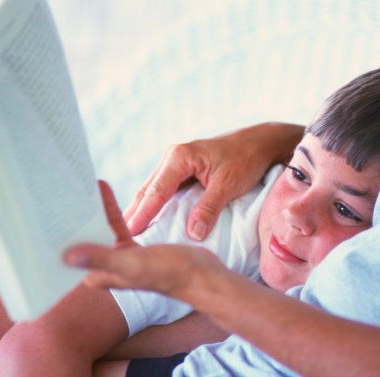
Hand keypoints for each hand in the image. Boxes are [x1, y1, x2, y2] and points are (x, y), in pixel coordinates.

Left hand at [66, 180, 225, 298]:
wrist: (202, 274)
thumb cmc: (170, 272)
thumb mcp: (132, 263)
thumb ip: (100, 259)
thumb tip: (65, 257)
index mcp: (99, 276)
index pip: (73, 251)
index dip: (61, 232)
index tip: (50, 209)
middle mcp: (105, 270)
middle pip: (83, 239)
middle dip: (71, 217)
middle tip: (60, 189)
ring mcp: (119, 260)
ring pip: (98, 230)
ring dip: (90, 209)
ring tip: (79, 185)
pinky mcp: (133, 250)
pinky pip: (115, 224)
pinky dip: (110, 208)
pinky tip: (104, 189)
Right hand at [124, 122, 303, 240]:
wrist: (260, 143)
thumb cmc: (246, 159)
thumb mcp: (228, 185)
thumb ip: (209, 208)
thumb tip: (193, 233)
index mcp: (180, 157)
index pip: (156, 191)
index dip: (143, 213)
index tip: (130, 231)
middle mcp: (173, 158)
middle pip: (147, 190)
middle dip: (134, 212)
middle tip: (119, 236)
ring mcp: (176, 163)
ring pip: (153, 190)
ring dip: (142, 209)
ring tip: (128, 232)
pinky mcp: (183, 170)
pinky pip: (164, 190)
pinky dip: (155, 205)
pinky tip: (149, 220)